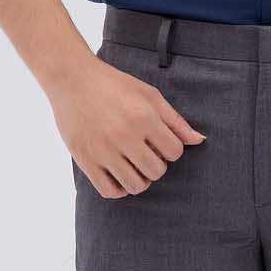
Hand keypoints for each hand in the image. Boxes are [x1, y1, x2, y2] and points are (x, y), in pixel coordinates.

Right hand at [53, 55, 205, 197]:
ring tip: (134, 165)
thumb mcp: (149, 94)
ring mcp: (103, 150)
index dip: (171, 149)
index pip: (174, 152)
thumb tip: (198, 141)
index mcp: (143, 117)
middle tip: (146, 152)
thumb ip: (175, 120)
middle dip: (157, 164)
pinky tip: (119, 174)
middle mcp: (124, 135)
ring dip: (140, 179)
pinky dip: (119, 189)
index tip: (160, 142)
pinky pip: (109, 191)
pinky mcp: (85, 159)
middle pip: (156, 171)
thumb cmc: (113, 85)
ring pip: (135, 185)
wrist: (72, 79)